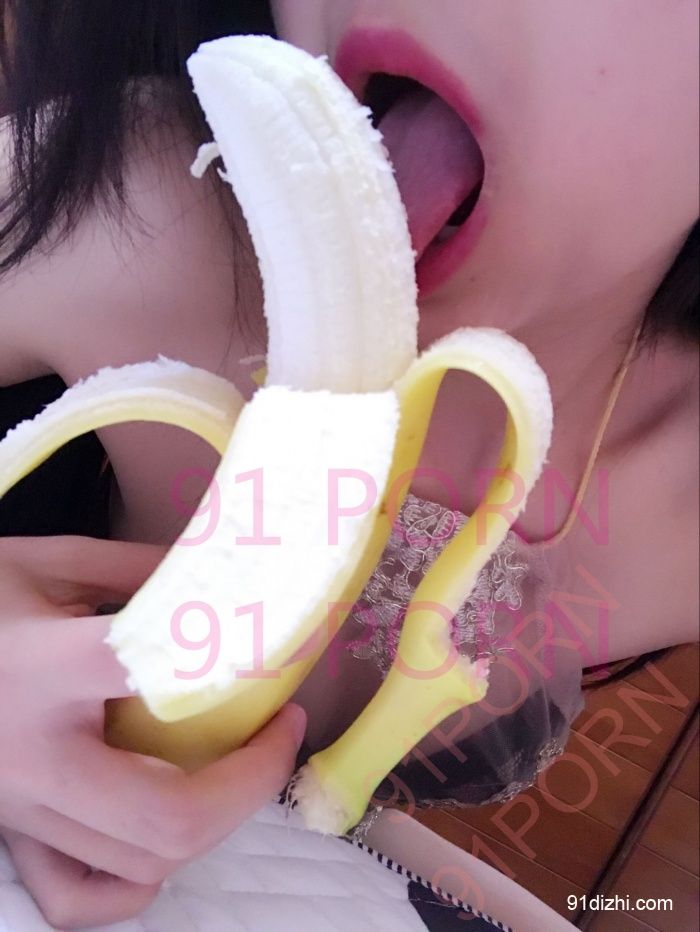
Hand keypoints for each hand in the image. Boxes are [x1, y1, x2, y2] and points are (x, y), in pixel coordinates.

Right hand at [0, 535, 305, 928]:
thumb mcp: (49, 561)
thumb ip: (137, 569)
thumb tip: (225, 580)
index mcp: (44, 666)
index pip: (158, 676)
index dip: (241, 667)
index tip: (281, 655)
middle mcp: (32, 755)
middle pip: (166, 814)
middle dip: (251, 781)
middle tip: (283, 730)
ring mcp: (16, 810)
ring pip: (138, 861)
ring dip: (214, 819)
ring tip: (240, 766)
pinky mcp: (8, 835)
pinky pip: (76, 898)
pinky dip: (134, 882)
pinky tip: (162, 835)